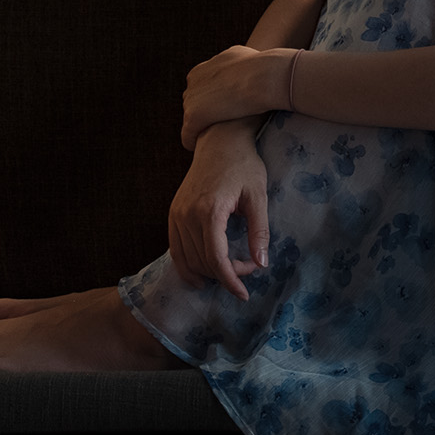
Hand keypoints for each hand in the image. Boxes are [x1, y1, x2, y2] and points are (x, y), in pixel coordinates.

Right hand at [166, 119, 269, 300]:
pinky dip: (187, 265)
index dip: (230, 280)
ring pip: (186, 259)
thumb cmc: (243, 165)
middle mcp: (187, 215)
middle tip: (249, 267)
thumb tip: (262, 263)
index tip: (244, 294)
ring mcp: (176, 214)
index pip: (216, 258)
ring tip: (231, 269)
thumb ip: (259, 231)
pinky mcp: (173, 213)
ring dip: (208, 272)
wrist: (220, 141)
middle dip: (226, 274)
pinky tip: (201, 275)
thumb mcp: (258, 196)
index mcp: (209, 210)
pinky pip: (175, 249)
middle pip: (202, 262)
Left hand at [182, 44, 284, 149]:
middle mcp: (193, 81)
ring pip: (191, 119)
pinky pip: (188, 136)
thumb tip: (243, 64)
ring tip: (218, 138)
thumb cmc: (262, 67)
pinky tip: (205, 149)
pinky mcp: (193, 118)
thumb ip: (237, 63)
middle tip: (224, 125)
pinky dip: (194, 142)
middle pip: (194, 102)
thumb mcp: (245, 55)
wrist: (263, 77)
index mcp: (203, 68)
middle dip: (206, 112)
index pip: (202, 87)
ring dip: (203, 128)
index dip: (215, 100)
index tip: (228, 109)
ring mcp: (191, 99)